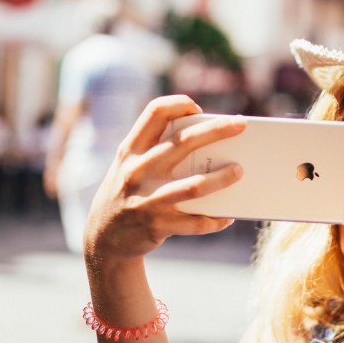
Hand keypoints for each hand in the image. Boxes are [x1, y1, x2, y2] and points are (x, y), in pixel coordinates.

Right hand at [83, 95, 246, 262]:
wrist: (103, 238)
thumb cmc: (127, 193)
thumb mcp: (129, 167)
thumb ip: (156, 151)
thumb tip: (208, 144)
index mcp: (130, 151)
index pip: (155, 112)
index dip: (179, 104)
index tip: (198, 108)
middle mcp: (137, 171)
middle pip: (183, 142)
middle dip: (216, 130)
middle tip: (240, 124)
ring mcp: (147, 200)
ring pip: (194, 186)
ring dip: (222, 178)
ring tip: (239, 171)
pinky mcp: (157, 226)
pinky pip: (195, 223)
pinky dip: (215, 220)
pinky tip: (227, 217)